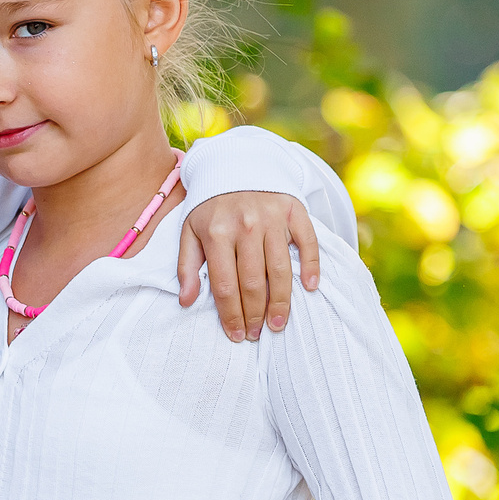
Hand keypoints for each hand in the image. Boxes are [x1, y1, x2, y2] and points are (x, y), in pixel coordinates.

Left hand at [176, 187, 322, 340]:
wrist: (236, 164)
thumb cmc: (212, 207)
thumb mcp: (190, 231)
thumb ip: (187, 266)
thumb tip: (186, 301)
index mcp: (217, 233)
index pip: (226, 286)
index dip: (231, 315)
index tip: (236, 335)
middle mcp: (246, 226)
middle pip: (254, 282)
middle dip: (255, 315)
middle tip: (256, 334)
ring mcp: (273, 218)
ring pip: (280, 269)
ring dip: (281, 302)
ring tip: (277, 324)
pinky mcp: (294, 211)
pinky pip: (308, 242)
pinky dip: (312, 266)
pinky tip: (311, 288)